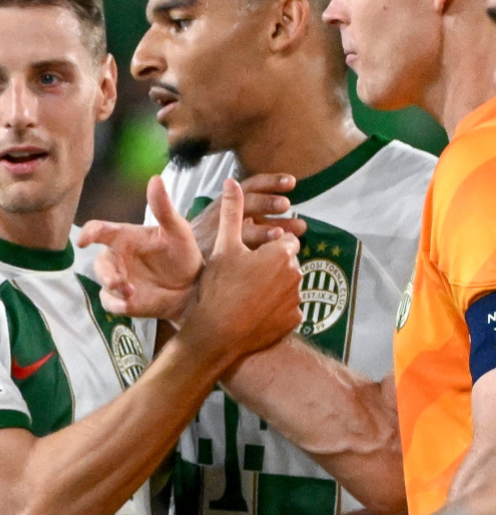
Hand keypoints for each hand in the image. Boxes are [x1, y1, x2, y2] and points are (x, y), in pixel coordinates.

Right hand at [78, 175, 200, 320]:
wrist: (193, 288)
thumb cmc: (183, 255)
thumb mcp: (178, 230)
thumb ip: (164, 208)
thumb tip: (156, 178)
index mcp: (125, 238)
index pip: (100, 230)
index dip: (89, 232)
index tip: (83, 240)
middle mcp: (117, 258)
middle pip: (99, 262)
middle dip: (105, 272)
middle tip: (118, 281)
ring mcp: (117, 279)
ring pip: (102, 283)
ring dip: (111, 287)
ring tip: (129, 292)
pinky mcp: (121, 300)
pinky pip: (109, 302)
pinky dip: (115, 304)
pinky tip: (127, 305)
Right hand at [177, 179, 302, 360]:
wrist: (217, 333)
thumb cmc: (218, 287)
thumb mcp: (223, 245)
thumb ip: (232, 212)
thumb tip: (231, 182)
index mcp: (281, 253)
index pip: (286, 239)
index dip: (267, 245)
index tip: (250, 254)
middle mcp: (296, 274)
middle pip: (287, 263)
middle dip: (270, 267)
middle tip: (243, 277)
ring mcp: (297, 300)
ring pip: (287, 286)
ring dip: (273, 287)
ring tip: (245, 295)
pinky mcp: (294, 321)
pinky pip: (287, 310)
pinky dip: (274, 309)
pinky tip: (253, 312)